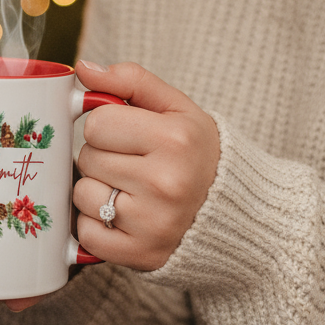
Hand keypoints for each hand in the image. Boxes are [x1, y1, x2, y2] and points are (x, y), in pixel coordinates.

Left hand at [73, 60, 219, 270]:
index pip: (96, 123)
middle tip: (134, 165)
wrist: (242, 217)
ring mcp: (154, 223)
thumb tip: (84, 69)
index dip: (106, 127)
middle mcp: (165, 183)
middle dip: (103, 157)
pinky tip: (125, 218)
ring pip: (82, 195)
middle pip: (87, 158)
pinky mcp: (143, 255)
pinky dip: (97, 226)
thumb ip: (131, 81)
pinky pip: (88, 234)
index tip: (128, 136)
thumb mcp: (177, 109)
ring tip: (130, 191)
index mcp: (174, 140)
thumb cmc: (199, 155)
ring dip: (96, 191)